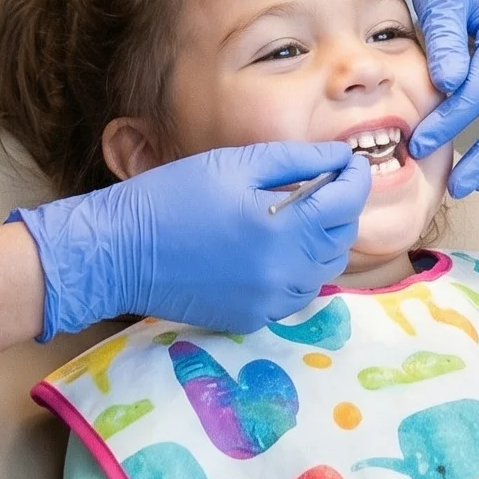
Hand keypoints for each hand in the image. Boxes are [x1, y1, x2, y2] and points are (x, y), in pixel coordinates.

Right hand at [12, 142, 371, 337]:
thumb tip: (339, 159)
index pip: (345, 205)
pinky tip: (271, 248)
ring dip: (321, 243)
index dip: (355, 179)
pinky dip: (296, 270)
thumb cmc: (174, 195)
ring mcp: (268, 303)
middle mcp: (283, 274)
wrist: (122, 251)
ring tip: (298, 216)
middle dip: (340, 209)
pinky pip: (293, 295)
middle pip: (339, 242)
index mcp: (282, 229)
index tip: (352, 163)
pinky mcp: (251, 320)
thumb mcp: (235, 164)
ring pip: (321, 272)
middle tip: (323, 185)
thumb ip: (294, 160)